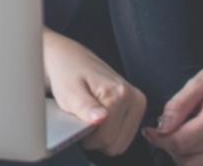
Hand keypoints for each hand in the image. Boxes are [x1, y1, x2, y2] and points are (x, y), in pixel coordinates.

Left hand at [43, 30, 146, 157]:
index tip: (78, 121)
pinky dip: (110, 131)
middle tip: (83, 117)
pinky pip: (123, 135)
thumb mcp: (69, 92)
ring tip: (91, 115)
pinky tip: (99, 116)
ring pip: (121, 142)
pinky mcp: (135, 106)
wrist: (68, 58)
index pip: (107, 138)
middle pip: (116, 144)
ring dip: (103, 135)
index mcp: (119, 93)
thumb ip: (85, 107)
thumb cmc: (66, 73)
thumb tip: (101, 118)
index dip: (87, 136)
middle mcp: (133, 97)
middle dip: (96, 138)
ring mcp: (136, 102)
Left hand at [141, 48, 202, 165]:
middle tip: (166, 132)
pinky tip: (196, 149)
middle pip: (186, 158)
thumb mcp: (198, 81)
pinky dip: (200, 164)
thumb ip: (178, 104)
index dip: (159, 139)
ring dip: (183, 156)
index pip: (180, 142)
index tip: (148, 131)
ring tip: (182, 137)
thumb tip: (161, 127)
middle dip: (170, 147)